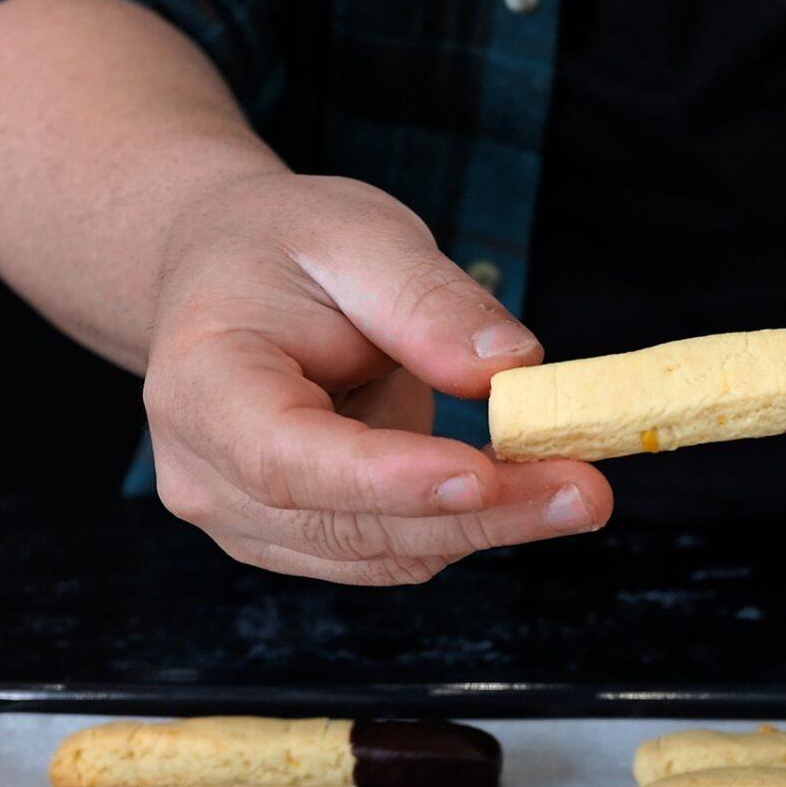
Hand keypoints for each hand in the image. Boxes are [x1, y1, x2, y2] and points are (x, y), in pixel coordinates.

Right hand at [143, 172, 612, 583]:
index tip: (483, 475)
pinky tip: (528, 490)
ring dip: (487, 527)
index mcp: (199, 385)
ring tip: (578, 486)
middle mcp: (206, 473)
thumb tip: (510, 367)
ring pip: (382, 551)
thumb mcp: (356, 235)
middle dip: (477, 512)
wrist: (226, 276)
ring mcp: (246, 520)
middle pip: (349, 522)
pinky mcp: (295, 539)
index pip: (286, 457)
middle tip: (586, 490)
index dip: (388, 478)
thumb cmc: (283, 247)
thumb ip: (427, 301)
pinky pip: (392, 549)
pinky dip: (465, 525)